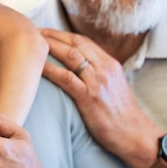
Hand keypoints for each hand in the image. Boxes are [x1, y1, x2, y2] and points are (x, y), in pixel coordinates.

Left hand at [41, 28, 163, 166]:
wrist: (136, 136)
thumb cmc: (122, 114)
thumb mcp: (114, 85)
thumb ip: (99, 72)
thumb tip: (79, 66)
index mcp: (110, 63)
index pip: (82, 40)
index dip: (61, 34)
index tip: (45, 31)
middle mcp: (104, 68)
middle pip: (74, 42)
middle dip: (51, 35)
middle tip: (32, 32)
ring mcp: (97, 81)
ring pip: (69, 55)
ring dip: (48, 46)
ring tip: (31, 44)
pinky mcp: (89, 97)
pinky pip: (66, 78)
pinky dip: (50, 69)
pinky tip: (37, 67)